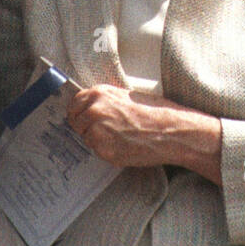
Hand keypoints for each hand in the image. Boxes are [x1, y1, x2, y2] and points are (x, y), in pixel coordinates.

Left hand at [67, 85, 221, 182]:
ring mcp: (97, 131)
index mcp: (99, 94)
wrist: (170, 130)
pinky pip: (98, 151)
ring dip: (98, 140)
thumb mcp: (127, 96)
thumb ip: (106, 101)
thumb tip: (91, 108)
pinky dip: (107, 151)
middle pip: (76, 122)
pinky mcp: (104, 150)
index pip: (74, 104)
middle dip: (87, 127)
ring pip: (86, 138)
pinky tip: (125, 146)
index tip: (83, 118)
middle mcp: (94, 111)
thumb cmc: (155, 112)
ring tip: (120, 137)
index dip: (79, 112)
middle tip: (106, 131)